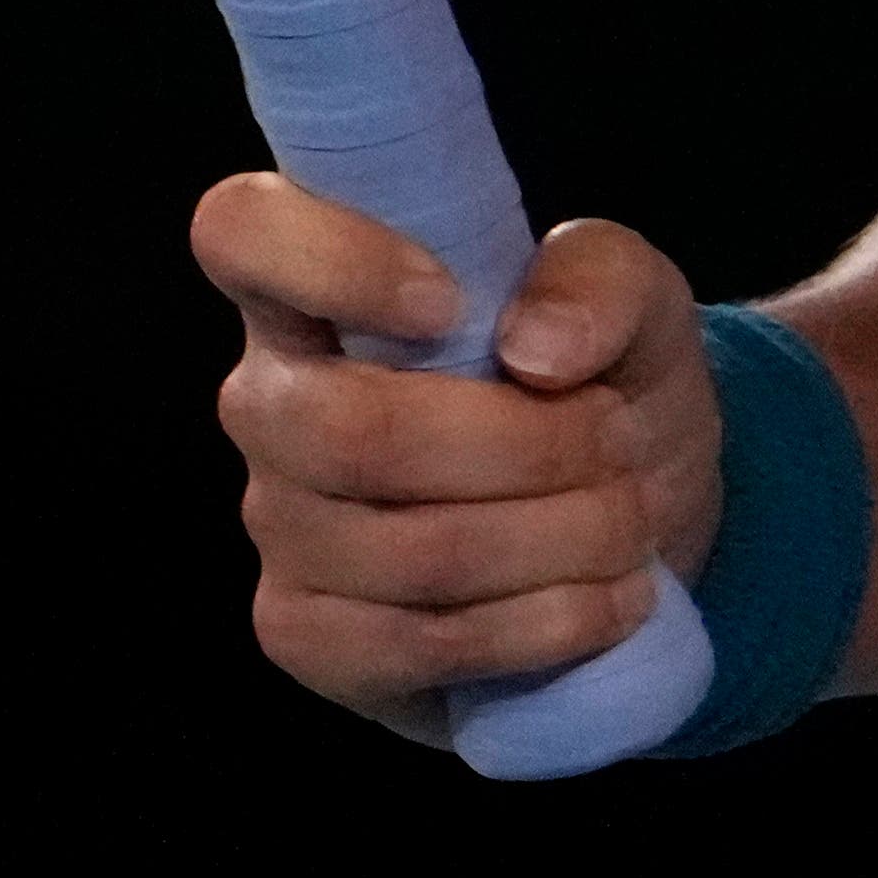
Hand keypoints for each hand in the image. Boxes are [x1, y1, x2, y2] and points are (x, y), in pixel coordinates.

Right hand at [197, 177, 719, 738]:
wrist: (635, 526)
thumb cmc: (604, 382)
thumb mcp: (637, 300)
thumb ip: (599, 279)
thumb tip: (534, 348)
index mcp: (316, 289)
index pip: (240, 231)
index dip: (329, 261)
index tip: (451, 304)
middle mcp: (270, 400)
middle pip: (350, 430)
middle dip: (523, 447)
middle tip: (618, 442)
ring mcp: (278, 524)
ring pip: (404, 551)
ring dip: (554, 541)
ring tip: (629, 525)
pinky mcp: (307, 634)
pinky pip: (411, 646)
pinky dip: (536, 628)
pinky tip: (604, 604)